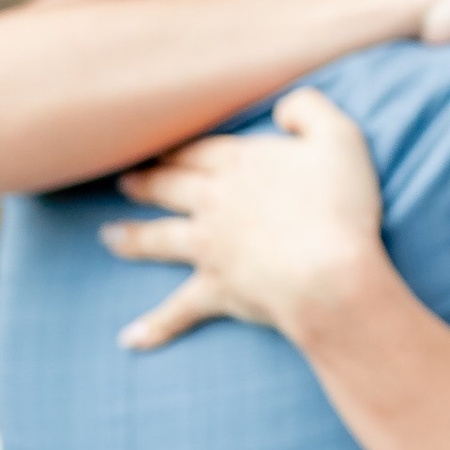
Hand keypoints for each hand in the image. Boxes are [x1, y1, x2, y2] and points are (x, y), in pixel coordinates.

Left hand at [103, 90, 390, 351]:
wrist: (329, 273)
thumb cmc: (340, 205)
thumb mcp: (340, 137)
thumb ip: (309, 110)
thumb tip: (281, 110)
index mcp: (242, 164)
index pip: (200, 150)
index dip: (181, 148)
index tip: (162, 148)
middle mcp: (215, 202)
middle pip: (170, 187)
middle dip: (147, 182)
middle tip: (126, 181)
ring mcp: (209, 248)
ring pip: (160, 238)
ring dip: (133, 237)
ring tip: (109, 236)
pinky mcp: (216, 289)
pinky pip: (178, 310)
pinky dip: (155, 325)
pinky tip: (131, 339)